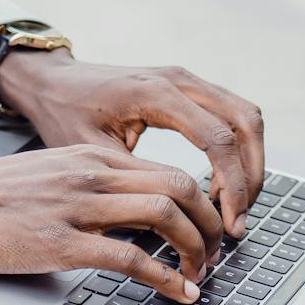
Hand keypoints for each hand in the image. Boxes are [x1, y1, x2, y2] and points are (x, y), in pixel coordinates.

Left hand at [0, 50, 265, 237]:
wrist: (53, 82)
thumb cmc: (65, 114)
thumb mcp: (93, 154)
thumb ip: (136, 180)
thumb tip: (172, 221)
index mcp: (157, 94)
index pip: (218, 139)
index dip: (232, 185)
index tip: (230, 224)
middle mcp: (180, 80)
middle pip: (246, 123)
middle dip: (251, 177)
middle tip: (239, 221)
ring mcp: (188, 80)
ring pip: (246, 117)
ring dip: (249, 163)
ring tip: (233, 207)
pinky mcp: (189, 88)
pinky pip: (231, 115)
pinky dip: (237, 151)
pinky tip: (218, 186)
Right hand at [0, 144, 224, 302]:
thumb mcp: (48, 180)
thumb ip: (89, 191)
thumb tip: (129, 220)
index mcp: (90, 159)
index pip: (168, 171)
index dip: (202, 204)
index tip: (210, 231)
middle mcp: (91, 176)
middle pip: (180, 188)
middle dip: (211, 225)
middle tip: (217, 255)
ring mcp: (78, 208)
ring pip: (167, 216)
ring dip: (197, 250)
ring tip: (202, 276)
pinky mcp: (61, 243)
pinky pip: (133, 259)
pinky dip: (167, 279)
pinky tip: (179, 293)